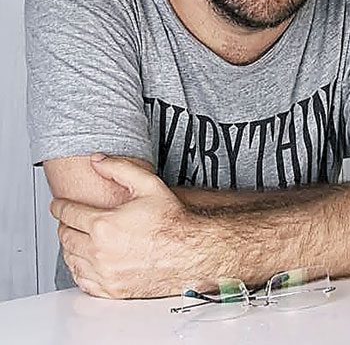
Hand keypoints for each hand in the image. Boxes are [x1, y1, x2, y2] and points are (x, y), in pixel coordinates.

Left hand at [50, 154, 213, 298]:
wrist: (189, 251)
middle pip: (65, 237)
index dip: (59, 206)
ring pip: (70, 259)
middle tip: (68, 219)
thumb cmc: (171, 222)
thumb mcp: (148, 184)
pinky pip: (82, 281)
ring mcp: (105, 273)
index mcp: (104, 225)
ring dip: (69, 247)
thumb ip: (119, 168)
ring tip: (75, 237)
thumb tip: (98, 160)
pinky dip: (78, 269)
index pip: (68, 214)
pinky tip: (84, 261)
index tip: (58, 204)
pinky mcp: (111, 290)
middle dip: (64, 225)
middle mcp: (100, 252)